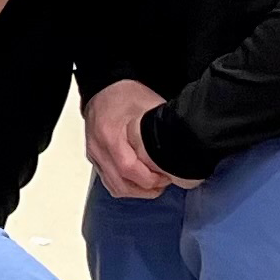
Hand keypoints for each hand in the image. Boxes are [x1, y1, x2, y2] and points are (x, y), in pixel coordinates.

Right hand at [83, 78, 190, 197]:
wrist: (103, 88)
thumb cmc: (125, 95)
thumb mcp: (150, 107)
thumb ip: (163, 128)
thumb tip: (184, 146)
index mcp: (110, 135)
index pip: (129, 169)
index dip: (151, 179)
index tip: (167, 176)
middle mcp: (99, 149)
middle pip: (120, 184)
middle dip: (145, 190)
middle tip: (163, 183)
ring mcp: (94, 155)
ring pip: (114, 186)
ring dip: (135, 191)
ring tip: (154, 185)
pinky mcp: (95, 158)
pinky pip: (108, 181)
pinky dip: (125, 186)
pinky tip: (139, 181)